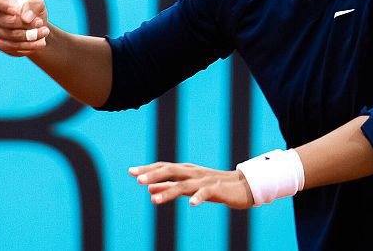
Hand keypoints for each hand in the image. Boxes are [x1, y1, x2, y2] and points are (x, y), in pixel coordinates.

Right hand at [0, 0, 49, 56]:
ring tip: (44, 33)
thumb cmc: (34, 12)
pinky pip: (10, 47)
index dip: (0, 4)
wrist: (37, 30)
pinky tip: (39, 43)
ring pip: (8, 36)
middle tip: (41, 24)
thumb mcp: (38, 4)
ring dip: (29, 37)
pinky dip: (27, 46)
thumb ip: (34, 5)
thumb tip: (25, 18)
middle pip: (3, 22)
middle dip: (24, 25)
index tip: (16, 11)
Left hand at [129, 162, 254, 208]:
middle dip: (154, 175)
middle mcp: (193, 173)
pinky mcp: (217, 189)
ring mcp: (205, 180)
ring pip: (184, 185)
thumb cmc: (213, 187)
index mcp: (186, 171)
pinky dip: (198, 197)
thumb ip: (170, 187)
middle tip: (137, 180)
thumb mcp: (189, 188)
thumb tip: (149, 191)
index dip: (148, 169)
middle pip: (171, 171)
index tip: (130, 172)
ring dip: (168, 190)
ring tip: (154, 200)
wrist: (242, 187)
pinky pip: (206, 193)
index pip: (164, 167)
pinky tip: (192, 204)